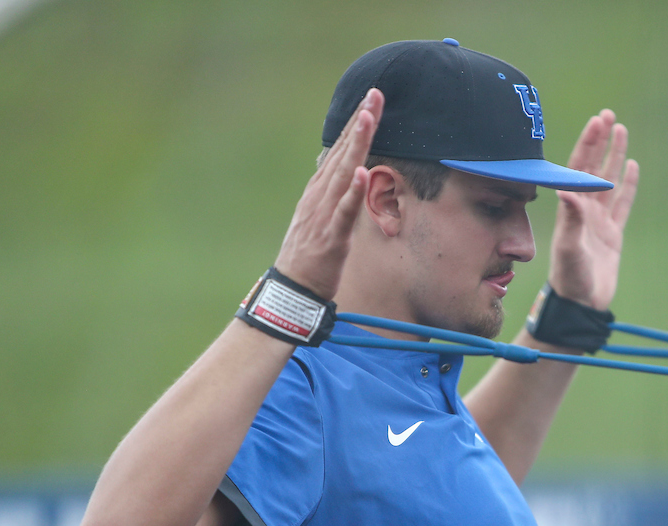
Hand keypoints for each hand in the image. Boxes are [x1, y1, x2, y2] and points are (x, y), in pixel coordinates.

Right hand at [274, 88, 383, 300]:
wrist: (292, 290)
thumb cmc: (308, 255)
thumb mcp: (319, 217)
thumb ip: (331, 193)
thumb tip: (344, 170)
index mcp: (318, 190)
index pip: (339, 149)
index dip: (355, 124)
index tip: (370, 99)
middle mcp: (319, 196)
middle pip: (343, 152)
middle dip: (360, 123)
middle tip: (375, 94)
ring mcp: (324, 214)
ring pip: (344, 174)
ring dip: (356, 145)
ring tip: (368, 118)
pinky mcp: (331, 236)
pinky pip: (344, 211)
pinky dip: (352, 191)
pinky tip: (361, 172)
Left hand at [548, 109, 639, 309]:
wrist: (581, 303)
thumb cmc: (570, 278)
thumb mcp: (569, 248)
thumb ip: (571, 220)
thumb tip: (568, 191)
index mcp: (571, 210)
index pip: (578, 168)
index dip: (587, 144)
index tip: (596, 122)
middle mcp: (583, 211)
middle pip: (592, 168)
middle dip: (599, 141)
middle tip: (607, 115)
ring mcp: (598, 221)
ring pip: (608, 181)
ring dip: (613, 156)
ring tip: (620, 130)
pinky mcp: (612, 234)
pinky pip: (621, 203)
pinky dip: (626, 184)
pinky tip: (630, 166)